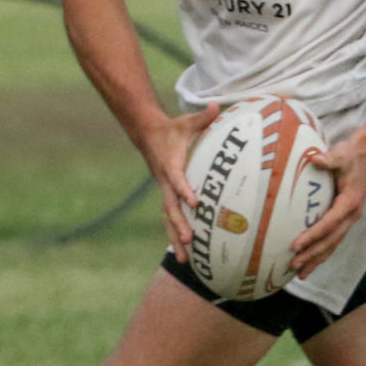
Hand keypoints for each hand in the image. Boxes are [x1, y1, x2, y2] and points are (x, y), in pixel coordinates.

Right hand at [138, 102, 222, 259]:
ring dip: (175, 239)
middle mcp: (165, 183)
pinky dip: (175, 237)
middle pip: (171, 207)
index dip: (185, 190)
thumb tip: (216, 105)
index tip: (195, 203)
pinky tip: (183, 255)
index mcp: (171, 165)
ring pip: (169, 219)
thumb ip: (203, 117)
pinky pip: (170, 220)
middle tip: (190, 239)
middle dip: (179, 225)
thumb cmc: (172, 130)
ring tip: (184, 260)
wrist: (148, 136)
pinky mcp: (167, 197)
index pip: (177, 180)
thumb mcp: (187, 122)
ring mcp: (164, 192)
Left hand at [290, 128, 365, 276]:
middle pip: (330, 240)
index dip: (312, 236)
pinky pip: (333, 240)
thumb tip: (314, 159)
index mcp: (349, 203)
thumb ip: (328, 159)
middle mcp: (351, 215)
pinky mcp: (345, 220)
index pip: (329, 224)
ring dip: (316, 259)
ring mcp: (349, 220)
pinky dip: (321, 252)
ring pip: (332, 245)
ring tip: (300, 274)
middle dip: (312, 254)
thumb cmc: (350, 155)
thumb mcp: (340, 155)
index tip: (296, 245)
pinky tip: (310, 263)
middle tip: (293, 265)